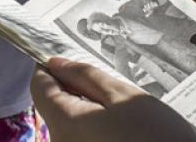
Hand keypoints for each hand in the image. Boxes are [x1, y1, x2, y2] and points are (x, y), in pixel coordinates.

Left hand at [31, 58, 195, 141]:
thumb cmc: (156, 137)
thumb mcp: (123, 96)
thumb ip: (85, 76)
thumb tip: (55, 63)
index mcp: (64, 123)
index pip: (39, 86)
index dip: (51, 67)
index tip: (72, 60)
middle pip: (53, 105)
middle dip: (74, 89)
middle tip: (109, 88)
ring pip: (68, 122)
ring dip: (86, 110)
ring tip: (121, 112)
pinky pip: (79, 138)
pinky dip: (93, 129)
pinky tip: (120, 130)